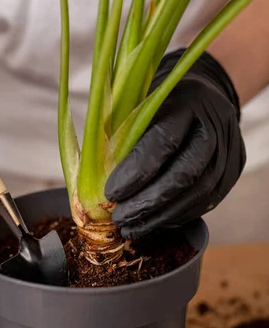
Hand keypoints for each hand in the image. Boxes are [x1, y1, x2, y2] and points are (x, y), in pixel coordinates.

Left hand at [105, 49, 245, 238]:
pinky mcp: (232, 174)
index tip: (110, 193)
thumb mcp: (140, 105)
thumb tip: (94, 182)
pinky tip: (152, 223)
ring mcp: (228, 152)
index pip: (163, 141)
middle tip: (119, 218)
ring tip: (130, 228)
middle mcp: (215, 127)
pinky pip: (205, 203)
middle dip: (148, 202)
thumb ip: (123, 136)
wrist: (205, 99)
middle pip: (184, 174)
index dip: (136, 172)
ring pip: (198, 195)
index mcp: (188, 103)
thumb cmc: (161, 103)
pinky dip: (175, 217)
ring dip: (160, 217)